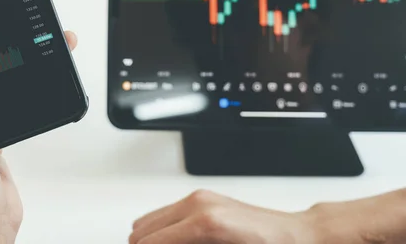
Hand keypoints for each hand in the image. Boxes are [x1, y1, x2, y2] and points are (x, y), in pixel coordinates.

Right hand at [129, 190, 319, 243]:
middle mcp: (197, 204)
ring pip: (150, 221)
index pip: (149, 241)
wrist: (296, 237)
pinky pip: (166, 215)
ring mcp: (198, 199)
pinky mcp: (202, 199)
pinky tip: (175, 242)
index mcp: (203, 223)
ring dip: (151, 239)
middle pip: (142, 230)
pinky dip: (163, 231)